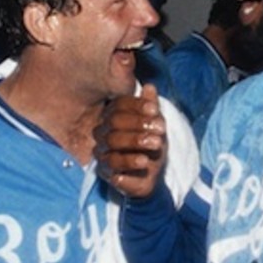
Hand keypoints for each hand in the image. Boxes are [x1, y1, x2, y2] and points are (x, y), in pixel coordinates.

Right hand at [95, 83, 167, 198]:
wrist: (151, 175)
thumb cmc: (150, 145)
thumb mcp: (155, 125)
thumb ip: (152, 107)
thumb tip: (150, 87)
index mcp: (113, 117)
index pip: (118, 105)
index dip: (136, 105)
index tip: (155, 110)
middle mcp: (103, 133)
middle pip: (114, 122)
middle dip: (139, 124)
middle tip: (160, 130)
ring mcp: (102, 153)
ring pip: (112, 144)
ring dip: (136, 142)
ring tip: (156, 144)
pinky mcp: (105, 173)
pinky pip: (112, 168)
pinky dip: (129, 163)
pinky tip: (144, 162)